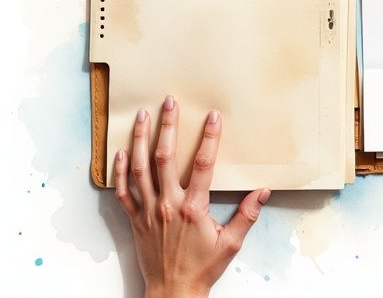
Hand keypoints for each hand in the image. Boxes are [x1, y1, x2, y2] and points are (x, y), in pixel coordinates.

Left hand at [114, 96, 269, 297]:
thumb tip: (263, 192)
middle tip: (169, 103)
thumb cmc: (203, 269)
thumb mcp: (231, 243)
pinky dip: (119, 171)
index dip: (209, 138)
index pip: (202, 164)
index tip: (212, 117)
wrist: (173, 291)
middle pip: (164, 158)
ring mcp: (148, 211)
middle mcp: (168, 205)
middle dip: (167, 127)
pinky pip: (123, 191)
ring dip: (140, 140)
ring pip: (140, 168)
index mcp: (193, 208)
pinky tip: (120, 153)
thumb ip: (247, 215)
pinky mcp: (135, 220)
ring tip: (142, 117)